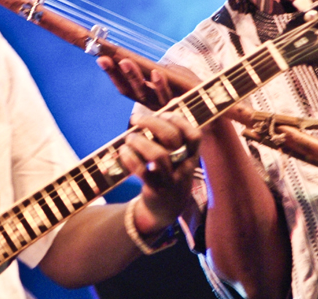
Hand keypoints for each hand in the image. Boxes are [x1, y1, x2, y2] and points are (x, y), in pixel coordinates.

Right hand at [97, 57, 199, 109]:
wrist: (217, 110)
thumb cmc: (193, 89)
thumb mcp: (176, 75)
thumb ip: (161, 69)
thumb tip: (147, 64)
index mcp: (147, 94)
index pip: (124, 84)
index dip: (112, 73)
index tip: (100, 58)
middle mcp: (152, 102)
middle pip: (130, 89)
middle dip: (118, 74)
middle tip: (106, 59)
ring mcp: (164, 105)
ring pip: (145, 93)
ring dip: (135, 77)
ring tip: (126, 61)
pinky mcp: (179, 106)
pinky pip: (168, 96)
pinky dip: (161, 85)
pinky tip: (156, 72)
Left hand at [118, 112, 200, 232]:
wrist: (166, 210)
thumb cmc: (168, 173)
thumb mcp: (177, 157)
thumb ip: (169, 135)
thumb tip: (162, 107)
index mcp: (191, 156)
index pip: (194, 135)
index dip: (179, 121)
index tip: (163, 113)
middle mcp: (184, 166)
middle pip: (172, 138)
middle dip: (152, 123)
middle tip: (136, 118)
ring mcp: (171, 180)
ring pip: (158, 155)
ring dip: (140, 142)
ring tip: (129, 137)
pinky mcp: (156, 190)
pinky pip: (142, 172)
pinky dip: (130, 158)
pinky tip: (124, 152)